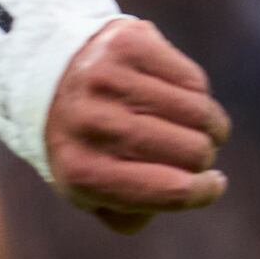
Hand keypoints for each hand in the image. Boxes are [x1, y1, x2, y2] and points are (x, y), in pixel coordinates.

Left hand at [46, 18, 229, 232]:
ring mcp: (108, 80)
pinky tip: (183, 98)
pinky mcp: (127, 45)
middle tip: (195, 152)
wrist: (46, 78)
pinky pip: (193, 79)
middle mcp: (92, 125)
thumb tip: (179, 196)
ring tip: (200, 127)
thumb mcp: (90, 190)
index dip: (203, 192)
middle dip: (203, 157)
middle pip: (192, 152)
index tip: (213, 185)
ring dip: (210, 124)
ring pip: (199, 112)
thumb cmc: (81, 144)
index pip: (170, 190)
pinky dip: (197, 93)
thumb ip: (129, 214)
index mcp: (82, 172)